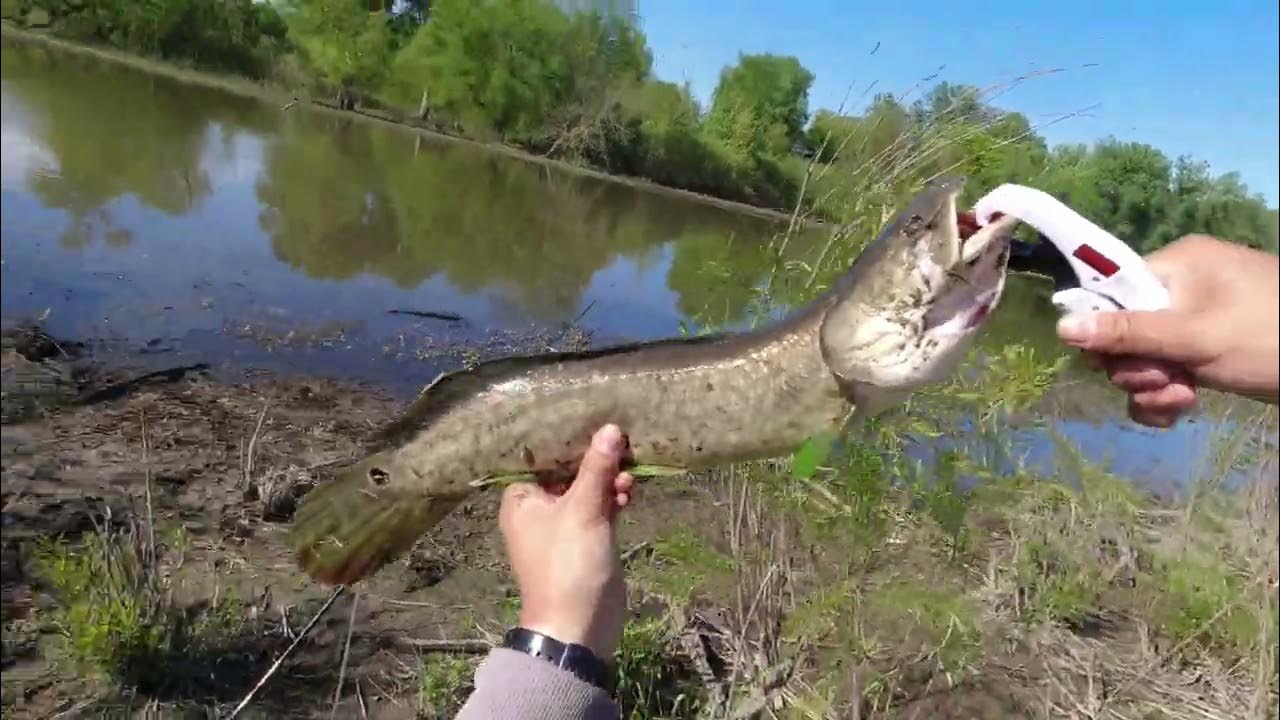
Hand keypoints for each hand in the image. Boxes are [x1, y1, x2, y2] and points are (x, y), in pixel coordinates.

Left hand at [498, 424, 634, 660]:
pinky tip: (630, 491)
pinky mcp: (585, 539)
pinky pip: (598, 509)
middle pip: (567, 471)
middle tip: (621, 441)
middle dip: (595, 459)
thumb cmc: (568, 562)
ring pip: (587, 489)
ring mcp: (562, 525)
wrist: (578, 624)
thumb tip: (610, 429)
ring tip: (630, 474)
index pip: (541, 457)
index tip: (592, 416)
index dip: (567, 439)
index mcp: (521, 499)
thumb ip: (597, 468)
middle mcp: (537, 509)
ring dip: (608, 480)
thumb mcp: (583, 509)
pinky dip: (612, 499)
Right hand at [1056, 235, 1278, 426]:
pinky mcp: (1207, 353)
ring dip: (1152, 387)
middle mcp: (1180, 290)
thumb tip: (1061, 327)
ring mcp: (1195, 323)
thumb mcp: (1196, 338)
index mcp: (1176, 267)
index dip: (1104, 331)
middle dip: (1135, 367)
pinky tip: (1181, 410)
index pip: (1110, 293)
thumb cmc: (1271, 338)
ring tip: (1183, 399)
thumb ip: (1129, 334)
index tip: (1117, 360)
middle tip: (1165, 382)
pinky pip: (1165, 372)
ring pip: (1142, 358)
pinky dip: (1166, 395)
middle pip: (1122, 332)